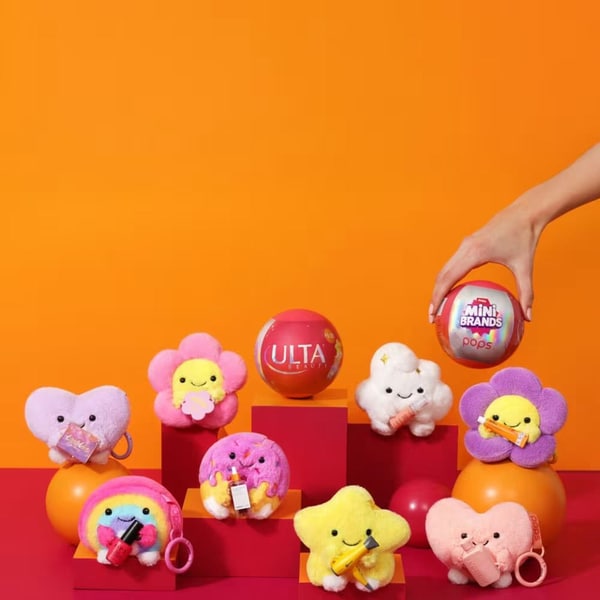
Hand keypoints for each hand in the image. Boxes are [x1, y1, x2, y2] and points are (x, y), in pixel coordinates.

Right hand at [429, 199, 539, 322]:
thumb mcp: (525, 267)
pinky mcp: (467, 244)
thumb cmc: (525, 237)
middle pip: (441, 275)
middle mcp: (465, 248)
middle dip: (434, 296)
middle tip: (433, 316)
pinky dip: (447, 278)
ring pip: (444, 269)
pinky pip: (452, 264)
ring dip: (439, 287)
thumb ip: (526, 292)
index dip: (438, 297)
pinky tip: (452, 291)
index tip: (434, 314)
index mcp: (475, 253)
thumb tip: (528, 316)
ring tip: (439, 306)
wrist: (525, 212)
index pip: (448, 278)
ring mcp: (465, 245)